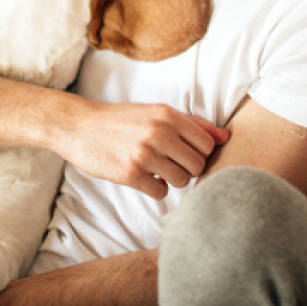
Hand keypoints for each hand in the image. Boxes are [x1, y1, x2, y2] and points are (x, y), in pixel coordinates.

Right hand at [58, 101, 229, 199]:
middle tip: (168, 162)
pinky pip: (161, 192)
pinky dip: (155, 188)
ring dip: (171, 179)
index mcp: (168, 114)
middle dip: (186, 168)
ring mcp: (144, 153)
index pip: (207, 144)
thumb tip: (227, 137)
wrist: (80, 126)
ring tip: (155, 169)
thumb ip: (192, 124)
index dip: (198, 152)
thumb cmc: (122, 120)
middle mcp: (159, 132)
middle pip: (198, 165)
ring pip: (183, 181)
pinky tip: (142, 176)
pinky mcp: (130, 173)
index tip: (182, 152)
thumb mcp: (156, 113)